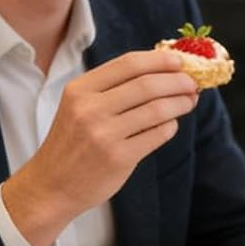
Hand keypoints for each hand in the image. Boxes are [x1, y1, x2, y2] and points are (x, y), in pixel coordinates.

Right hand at [2, 51, 199, 245]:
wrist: (51, 185)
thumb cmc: (72, 142)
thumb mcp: (79, 106)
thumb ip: (113, 88)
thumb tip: (164, 69)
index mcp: (80, 89)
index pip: (129, 63)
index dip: (160, 60)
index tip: (180, 61)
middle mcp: (89, 108)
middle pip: (148, 84)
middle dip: (178, 81)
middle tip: (192, 83)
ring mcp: (103, 134)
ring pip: (157, 109)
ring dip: (180, 103)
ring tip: (189, 101)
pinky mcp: (118, 157)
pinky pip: (158, 134)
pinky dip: (170, 126)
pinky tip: (171, 125)